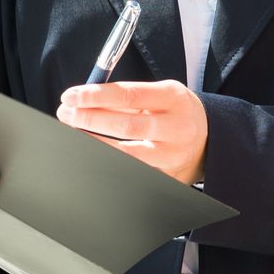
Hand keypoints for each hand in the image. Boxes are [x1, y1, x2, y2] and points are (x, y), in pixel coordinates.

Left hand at [57, 79, 207, 184]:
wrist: (208, 141)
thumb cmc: (174, 113)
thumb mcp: (161, 95)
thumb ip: (128, 96)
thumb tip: (85, 99)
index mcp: (174, 99)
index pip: (130, 96)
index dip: (96, 96)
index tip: (72, 95)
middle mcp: (176, 128)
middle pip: (126, 125)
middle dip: (89, 119)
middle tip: (65, 113)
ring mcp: (172, 156)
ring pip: (126, 154)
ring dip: (93, 142)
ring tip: (72, 131)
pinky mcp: (167, 178)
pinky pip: (131, 171)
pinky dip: (108, 161)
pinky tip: (92, 154)